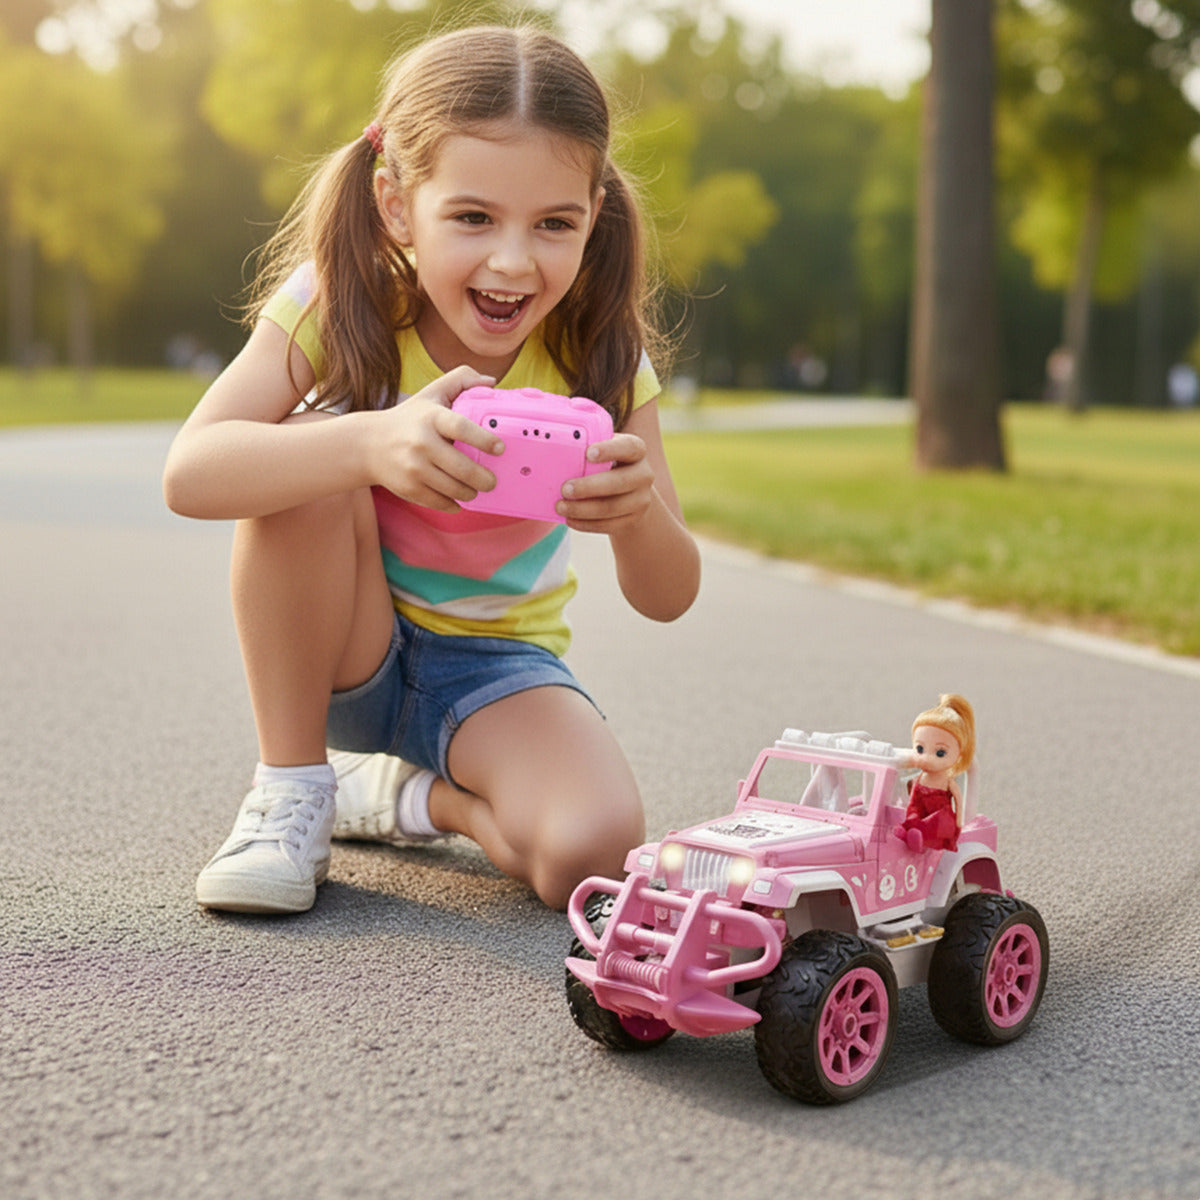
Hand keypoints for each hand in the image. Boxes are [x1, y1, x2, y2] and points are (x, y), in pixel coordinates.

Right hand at [369, 366, 500, 509]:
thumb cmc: (409, 418)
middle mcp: (421, 443)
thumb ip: (461, 379)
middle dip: (484, 479)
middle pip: (462, 468)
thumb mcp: (431, 393)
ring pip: (454, 489)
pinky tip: (458, 498)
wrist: (368, 445)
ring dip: (471, 492)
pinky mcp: (408, 488)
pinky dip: (454, 504)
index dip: (484, 439)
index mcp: (431, 417)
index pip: (461, 427)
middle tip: (492, 480)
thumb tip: (491, 382)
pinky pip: (440, 502)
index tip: (500, 448)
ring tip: (476, 488)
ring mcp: (414, 468)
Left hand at [555, 431, 655, 532]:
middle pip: (619, 482)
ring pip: (611, 507)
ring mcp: (641, 499)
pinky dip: (586, 524)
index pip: (628, 447)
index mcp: (636, 449)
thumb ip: (588, 442)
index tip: (588, 453)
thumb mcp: (603, 449)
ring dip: (582, 509)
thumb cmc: (607, 464)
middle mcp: (644, 474)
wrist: (631, 493)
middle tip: (564, 488)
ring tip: (560, 506)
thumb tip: (557, 435)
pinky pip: (609, 525)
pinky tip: (570, 520)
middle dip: (589, 487)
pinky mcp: (633, 520)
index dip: (609, 450)